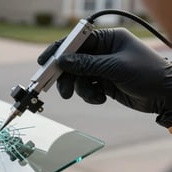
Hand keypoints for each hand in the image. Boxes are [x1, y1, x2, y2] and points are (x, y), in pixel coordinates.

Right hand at [38, 28, 171, 127]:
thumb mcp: (115, 67)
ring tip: (93, 96)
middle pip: (73, 62)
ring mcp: (101, 68)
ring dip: (81, 89)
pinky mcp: (103, 83)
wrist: (165, 95)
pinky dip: (90, 95)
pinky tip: (101, 98)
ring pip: (78, 78)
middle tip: (63, 91)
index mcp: (107, 39)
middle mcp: (102, 52)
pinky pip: (86, 88)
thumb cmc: (147, 74)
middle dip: (67, 77)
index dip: (59, 50)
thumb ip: (87, 64)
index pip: (76, 41)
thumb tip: (62, 61)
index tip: (45, 61)